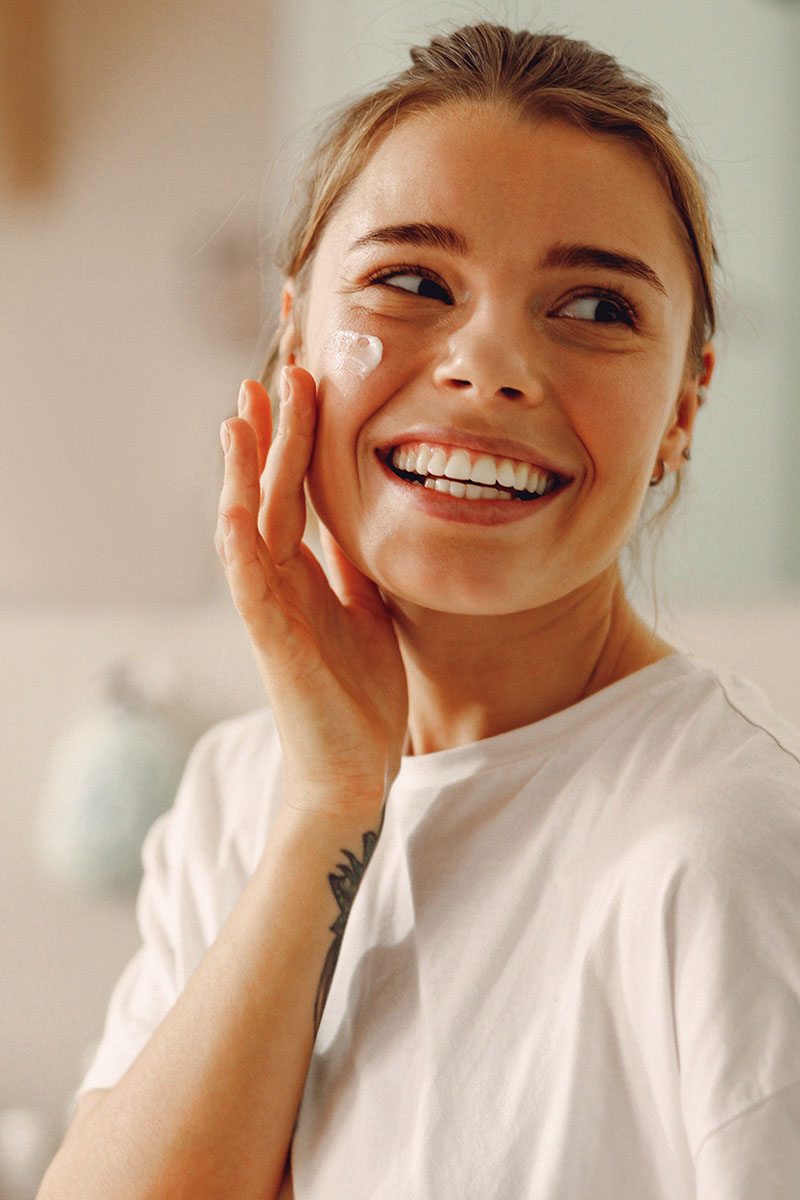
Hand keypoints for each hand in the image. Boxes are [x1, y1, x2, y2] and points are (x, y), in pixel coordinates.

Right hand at [216, 370, 407, 817]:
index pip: (295, 494)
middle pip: (270, 495)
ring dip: (243, 476)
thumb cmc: (358, 693)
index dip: (295, 441)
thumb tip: (359, 527)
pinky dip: (240, 547)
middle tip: (273, 375)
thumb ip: (354, 570)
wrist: (355, 766)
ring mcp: (272, 610)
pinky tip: (235, 508)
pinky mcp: (272, 644)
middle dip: (270, 436)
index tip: (301, 385)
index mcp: (306, 574)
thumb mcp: (367, 613)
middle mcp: (282, 583)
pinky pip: (250, 587)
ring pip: (249, 529)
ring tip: (239, 420)